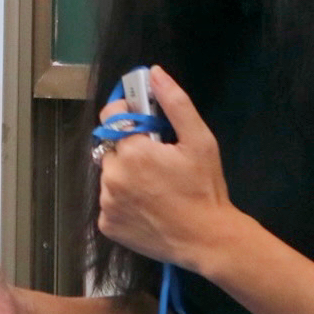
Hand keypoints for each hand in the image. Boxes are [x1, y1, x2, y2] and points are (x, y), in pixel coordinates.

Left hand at [96, 66, 256, 278]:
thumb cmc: (204, 188)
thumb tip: (153, 73)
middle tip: (158, 163)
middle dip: (130, 149)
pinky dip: (122, 202)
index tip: (144, 123)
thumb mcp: (199, 140)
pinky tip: (147, 207)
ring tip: (154, 188)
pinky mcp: (106, 225)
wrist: (206, 240)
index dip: (127, 113)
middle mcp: (112, 175)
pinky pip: (108, 203)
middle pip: (112, 148)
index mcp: (132, 150)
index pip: (111, 115)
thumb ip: (175, 103)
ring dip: (125, 176)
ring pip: (109, 176)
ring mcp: (106, 202)